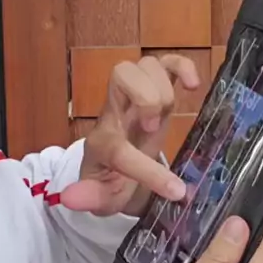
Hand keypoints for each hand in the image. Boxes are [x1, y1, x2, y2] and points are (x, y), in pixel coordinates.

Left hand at [60, 55, 199, 216]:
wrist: (115, 166)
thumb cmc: (111, 180)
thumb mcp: (102, 198)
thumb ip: (90, 198)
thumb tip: (70, 200)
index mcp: (103, 143)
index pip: (118, 147)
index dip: (148, 170)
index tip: (174, 191)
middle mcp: (116, 111)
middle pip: (121, 73)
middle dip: (146, 97)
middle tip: (153, 128)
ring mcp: (136, 96)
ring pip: (147, 64)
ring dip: (163, 88)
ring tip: (166, 115)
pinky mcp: (156, 89)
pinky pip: (167, 61)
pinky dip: (183, 66)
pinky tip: (193, 86)